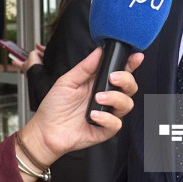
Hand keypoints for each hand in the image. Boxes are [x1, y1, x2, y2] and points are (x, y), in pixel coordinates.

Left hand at [19, 47, 141, 165]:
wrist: (45, 130)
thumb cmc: (54, 106)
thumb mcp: (67, 81)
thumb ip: (85, 67)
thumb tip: (99, 51)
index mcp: (98, 83)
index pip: (120, 71)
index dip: (131, 63)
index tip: (136, 57)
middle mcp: (106, 97)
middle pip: (130, 87)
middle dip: (126, 80)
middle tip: (113, 78)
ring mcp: (107, 113)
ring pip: (127, 104)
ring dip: (115, 98)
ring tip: (98, 98)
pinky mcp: (104, 130)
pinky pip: (116, 124)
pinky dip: (107, 118)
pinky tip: (93, 115)